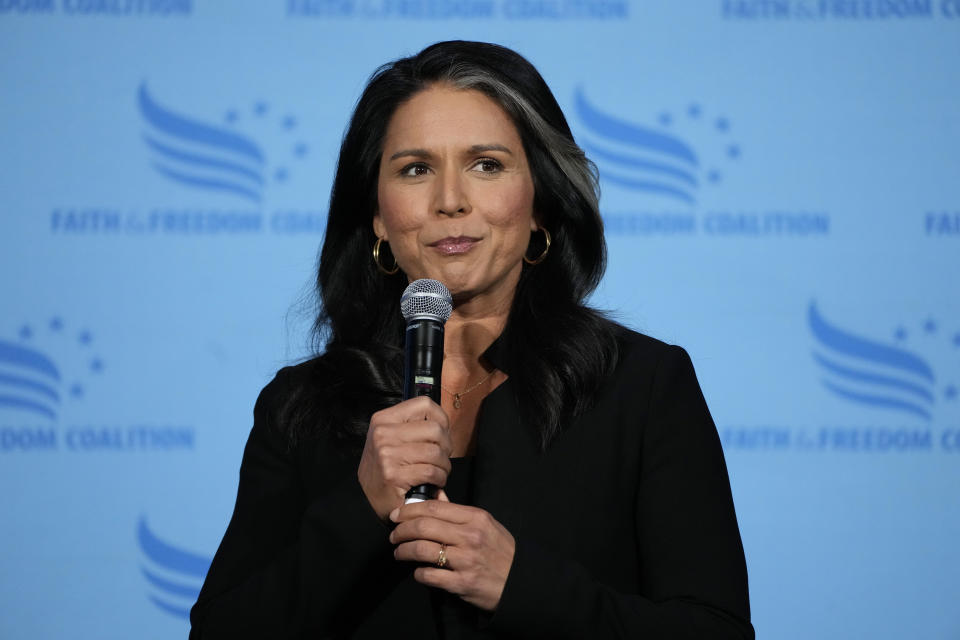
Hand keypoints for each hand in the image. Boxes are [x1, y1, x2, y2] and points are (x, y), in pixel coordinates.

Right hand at [358, 396, 452, 520]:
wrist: (365, 499)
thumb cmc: (385, 468)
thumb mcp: (391, 438)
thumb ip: (413, 426)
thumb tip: (444, 423)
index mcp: (384, 419)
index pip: (424, 404)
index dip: (441, 419)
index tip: (442, 433)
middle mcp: (383, 433)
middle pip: (435, 429)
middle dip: (446, 446)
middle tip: (442, 457)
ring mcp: (387, 454)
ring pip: (436, 452)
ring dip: (444, 465)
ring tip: (438, 471)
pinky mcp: (393, 475)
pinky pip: (431, 472)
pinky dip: (439, 479)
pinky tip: (434, 482)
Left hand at [389, 492, 515, 611]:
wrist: (520, 582)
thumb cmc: (501, 551)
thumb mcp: (485, 524)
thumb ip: (458, 512)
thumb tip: (436, 496)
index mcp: (475, 518)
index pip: (434, 508)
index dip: (409, 510)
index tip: (396, 514)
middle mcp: (470, 537)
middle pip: (423, 527)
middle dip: (401, 530)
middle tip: (393, 535)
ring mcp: (466, 560)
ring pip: (422, 550)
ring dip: (404, 551)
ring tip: (399, 552)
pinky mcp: (462, 583)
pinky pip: (429, 575)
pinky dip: (418, 573)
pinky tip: (417, 571)